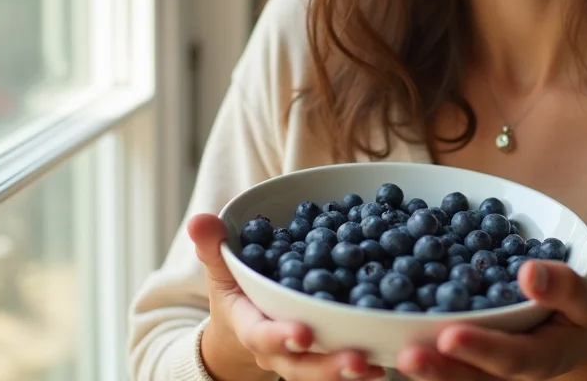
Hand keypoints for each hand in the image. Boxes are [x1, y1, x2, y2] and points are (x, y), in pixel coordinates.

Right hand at [188, 213, 383, 380]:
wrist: (244, 324)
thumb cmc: (236, 290)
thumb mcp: (221, 267)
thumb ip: (213, 246)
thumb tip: (199, 220)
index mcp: (251, 325)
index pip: (262, 335)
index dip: (280, 336)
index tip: (302, 333)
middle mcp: (277, 350)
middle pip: (301, 365)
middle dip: (327, 364)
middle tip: (355, 358)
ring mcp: (302, 359)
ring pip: (324, 372)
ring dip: (351, 371)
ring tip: (377, 365)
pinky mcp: (324, 357)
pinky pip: (343, 366)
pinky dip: (366, 365)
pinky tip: (387, 362)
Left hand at [395, 260, 586, 380]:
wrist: (568, 335)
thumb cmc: (578, 314)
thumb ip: (565, 287)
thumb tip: (530, 271)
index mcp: (538, 359)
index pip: (508, 358)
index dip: (479, 348)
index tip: (451, 335)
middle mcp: (503, 372)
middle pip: (468, 377)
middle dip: (437, 368)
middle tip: (408, 356)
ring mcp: (480, 370)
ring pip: (447, 375)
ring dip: (417, 367)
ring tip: (386, 355)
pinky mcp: (460, 359)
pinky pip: (435, 358)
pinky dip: (404, 348)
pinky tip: (375, 334)